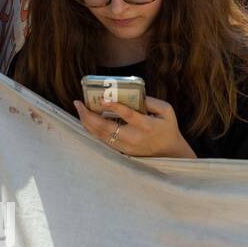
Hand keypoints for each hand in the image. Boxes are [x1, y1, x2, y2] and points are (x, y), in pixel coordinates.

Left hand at [74, 96, 195, 158]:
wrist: (168, 151)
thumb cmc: (167, 127)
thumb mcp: (167, 111)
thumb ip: (152, 102)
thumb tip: (135, 95)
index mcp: (146, 125)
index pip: (128, 115)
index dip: (115, 107)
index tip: (103, 99)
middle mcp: (133, 137)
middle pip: (106, 127)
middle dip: (89, 115)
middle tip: (79, 103)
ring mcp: (125, 145)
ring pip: (100, 135)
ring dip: (87, 122)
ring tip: (80, 110)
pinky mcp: (121, 150)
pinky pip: (102, 140)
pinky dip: (92, 130)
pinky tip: (86, 121)